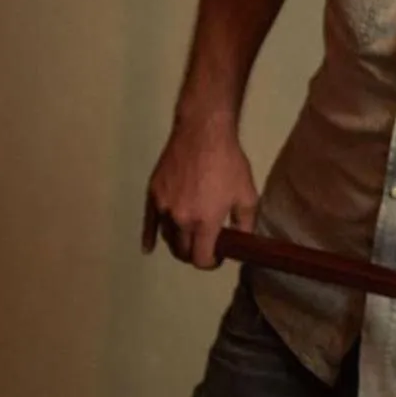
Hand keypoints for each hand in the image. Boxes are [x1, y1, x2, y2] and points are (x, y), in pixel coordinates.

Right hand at [141, 116, 258, 268]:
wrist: (203, 133)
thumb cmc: (229, 163)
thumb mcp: (248, 195)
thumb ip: (245, 225)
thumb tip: (241, 243)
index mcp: (204, 222)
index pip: (201, 259)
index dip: (210, 263)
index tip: (217, 257)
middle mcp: (180, 219)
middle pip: (182, 252)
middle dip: (194, 254)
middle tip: (204, 247)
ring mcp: (163, 207)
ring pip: (167, 238)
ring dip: (178, 244)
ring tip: (188, 239)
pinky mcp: (153, 194)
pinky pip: (148, 223)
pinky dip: (148, 237)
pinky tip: (147, 248)